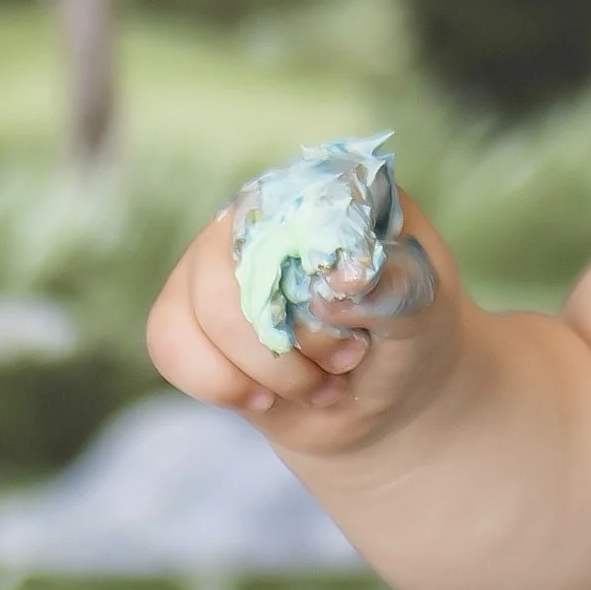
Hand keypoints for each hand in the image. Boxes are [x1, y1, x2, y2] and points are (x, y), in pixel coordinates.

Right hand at [146, 191, 466, 450]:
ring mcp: (217, 260)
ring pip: (193, 311)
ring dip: (258, 370)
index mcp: (325, 191)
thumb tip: (338, 282)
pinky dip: (219, 384)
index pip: (287, 212)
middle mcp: (263, 214)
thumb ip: (393, 286)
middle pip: (230, 270)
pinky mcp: (187, 312)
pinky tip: (265, 397)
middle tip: (343, 366)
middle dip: (285, 343)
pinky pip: (167, 342)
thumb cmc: (411, 336)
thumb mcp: (423, 310)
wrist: (388, 398)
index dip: (311, 287)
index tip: (356, 339)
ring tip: (316, 386)